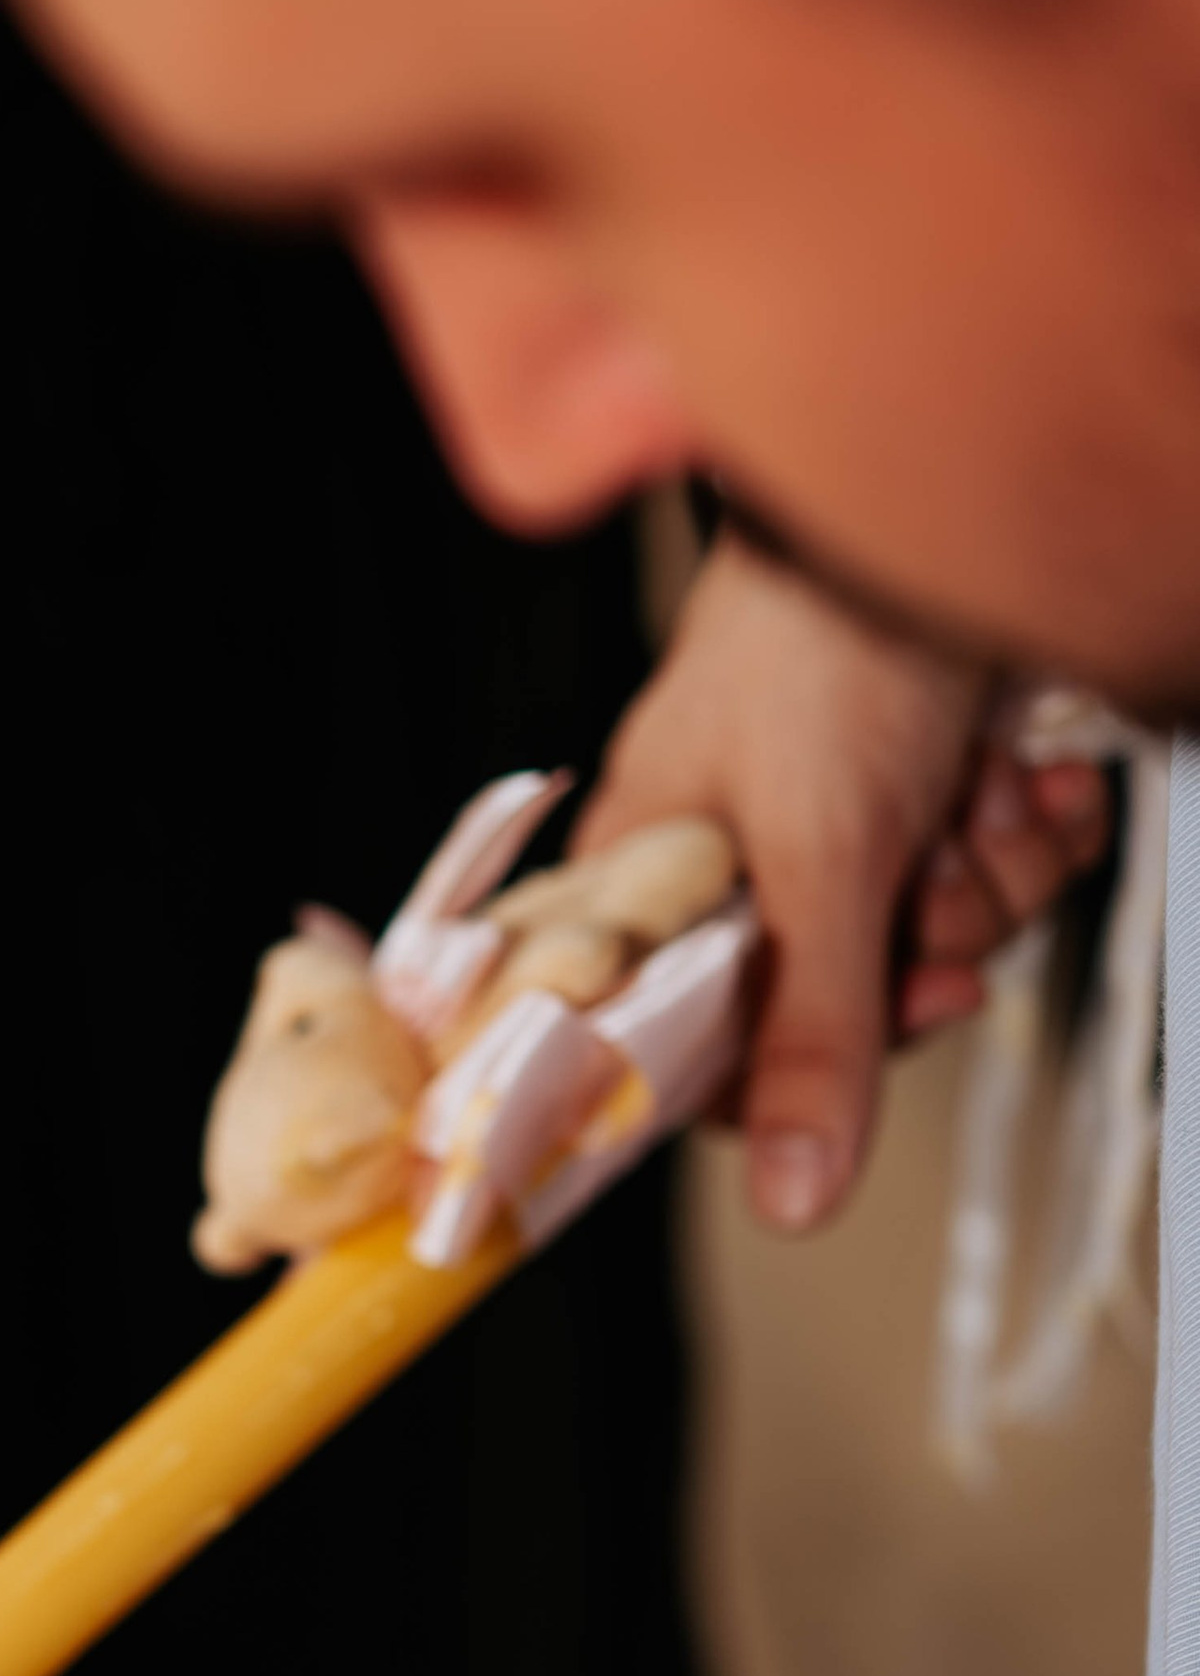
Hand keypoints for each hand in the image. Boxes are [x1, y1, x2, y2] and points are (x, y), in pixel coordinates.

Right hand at [578, 528, 1110, 1232]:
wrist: (949, 480)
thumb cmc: (822, 632)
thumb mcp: (818, 856)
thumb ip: (810, 1032)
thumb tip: (791, 1195)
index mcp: (644, 886)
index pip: (681, 1052)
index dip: (773, 1076)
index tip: (849, 1052)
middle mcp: (734, 868)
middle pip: (830, 1012)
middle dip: (911, 957)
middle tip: (929, 897)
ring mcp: (836, 833)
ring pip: (928, 947)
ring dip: (986, 884)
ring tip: (978, 804)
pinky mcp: (925, 798)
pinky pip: (990, 878)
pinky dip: (1031, 833)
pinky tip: (1029, 777)